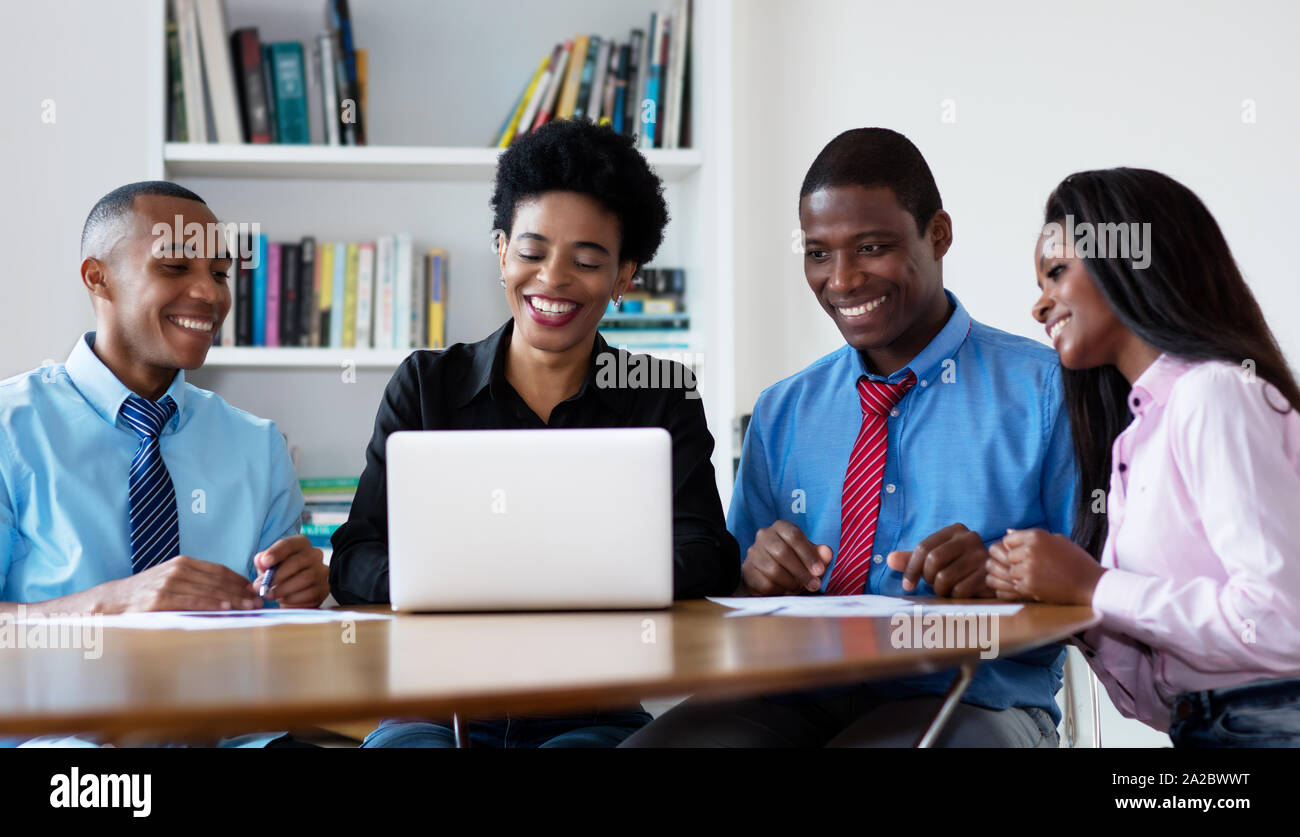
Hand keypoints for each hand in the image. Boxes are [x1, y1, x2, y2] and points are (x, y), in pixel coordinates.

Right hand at [102, 555, 263, 612]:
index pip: (221, 571)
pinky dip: (211, 605)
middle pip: (219, 581)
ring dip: (233, 600)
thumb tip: (229, 595)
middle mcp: (178, 570)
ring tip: (250, 608)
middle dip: (242, 592)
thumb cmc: (146, 594)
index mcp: (183, 563)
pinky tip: (226, 609)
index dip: (241, 581)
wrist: (111, 602)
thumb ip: (197, 584)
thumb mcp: (172, 582)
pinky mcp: (160, 599)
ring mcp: (168, 584)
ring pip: (209, 591)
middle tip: (260, 602)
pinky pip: (192, 602)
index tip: (257, 591)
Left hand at [252, 535, 328, 607]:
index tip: (265, 562)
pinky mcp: (325, 588)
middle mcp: (314, 554)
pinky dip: (294, 598)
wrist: (290, 594)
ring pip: (305, 578)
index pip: (289, 544)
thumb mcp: (267, 567)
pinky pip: (311, 593)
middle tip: (263, 586)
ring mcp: (322, 571)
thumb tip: (261, 561)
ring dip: (284, 589)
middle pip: (298, 561)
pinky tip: (284, 600)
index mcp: (300, 544)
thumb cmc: (279, 575)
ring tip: (270, 595)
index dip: (277, 552)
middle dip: (278, 575)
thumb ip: (262, 561)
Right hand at [739, 520, 832, 595]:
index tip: (820, 570)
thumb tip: (827, 553)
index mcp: (781, 527)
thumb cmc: (794, 561)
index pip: (794, 535)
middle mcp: (764, 536)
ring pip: (773, 570)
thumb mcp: (810, 556)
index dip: (808, 554)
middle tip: (814, 585)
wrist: (768, 573)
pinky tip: (784, 590)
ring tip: (798, 587)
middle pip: (782, 552)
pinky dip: (779, 590)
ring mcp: (753, 553)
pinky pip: (765, 583)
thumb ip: (820, 554)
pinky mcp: (747, 571)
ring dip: (791, 583)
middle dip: (801, 572)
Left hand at [886, 523, 993, 597]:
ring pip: (945, 578)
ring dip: (941, 590)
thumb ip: (912, 559)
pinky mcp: (989, 575)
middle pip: (933, 561)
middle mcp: (971, 538)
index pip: (923, 548)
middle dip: (928, 579)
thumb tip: (889, 559)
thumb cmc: (958, 568)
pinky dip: (954, 597)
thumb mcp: (935, 559)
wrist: (993, 579)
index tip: (907, 585)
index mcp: (955, 530)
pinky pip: (959, 591)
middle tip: (933, 585)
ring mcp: (982, 556)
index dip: (911, 569)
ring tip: (947, 589)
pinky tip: (960, 594)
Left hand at [984, 528, 1103, 604]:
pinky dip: (1026, 588)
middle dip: (1018, 563)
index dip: (1016, 549)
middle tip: (1036, 569)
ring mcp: (1028, 567)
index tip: (1027, 556)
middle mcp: (1030, 549)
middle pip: (1008, 557)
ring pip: (1012, 572)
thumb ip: (1032, 536)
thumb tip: (1007, 532)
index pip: (1009, 540)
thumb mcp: (1058, 540)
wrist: (1090, 584)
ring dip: (1022, 576)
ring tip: (1040, 577)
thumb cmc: (1076, 561)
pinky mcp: (1030, 584)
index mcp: (1036, 536)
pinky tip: (1042, 585)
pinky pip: (1017, 586)